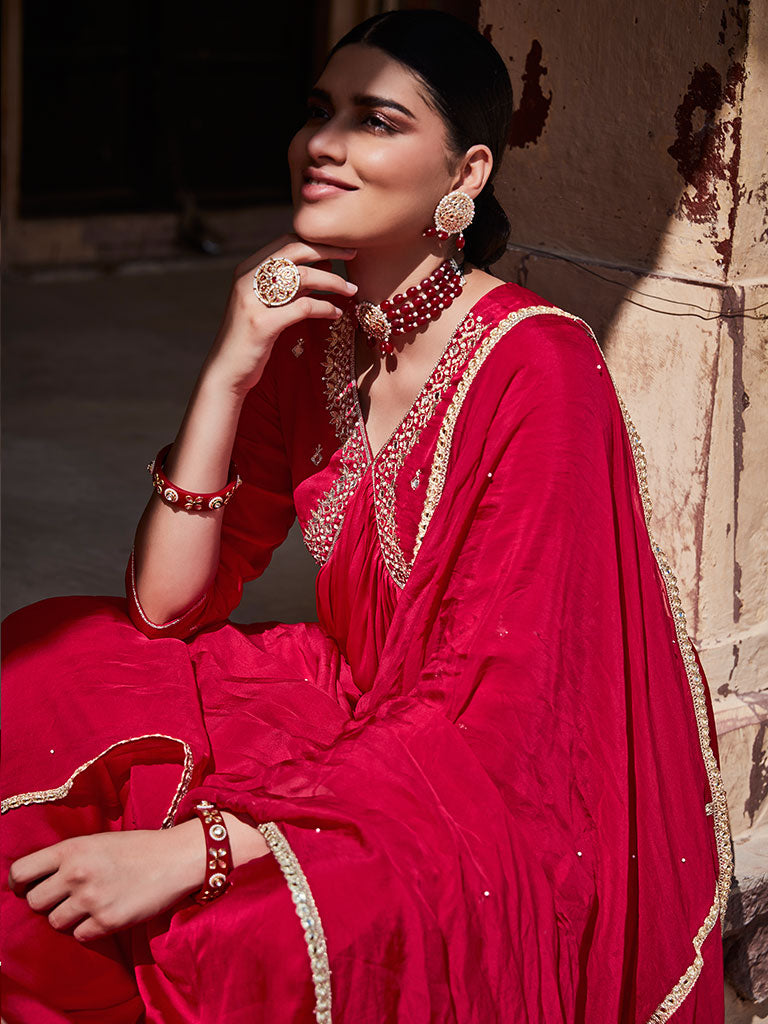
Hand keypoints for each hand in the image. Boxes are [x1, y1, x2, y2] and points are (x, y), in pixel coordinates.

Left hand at [7, 825, 205, 941]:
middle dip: (47, 902)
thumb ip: (68, 857)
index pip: (21, 871)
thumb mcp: (98, 840)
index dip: (19, 883)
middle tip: (66, 897)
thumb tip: (39, 879)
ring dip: (68, 917)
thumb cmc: (139, 847)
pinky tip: (106, 913)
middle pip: (34, 902)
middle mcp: (77, 874)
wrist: (177, 858)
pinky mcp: (107, 922)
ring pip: (55, 922)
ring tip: (89, 904)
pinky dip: (89, 929)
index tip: (26, 887)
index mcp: (72, 849)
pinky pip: (80, 935)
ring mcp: (91, 899)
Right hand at [203, 232, 357, 396]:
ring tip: (351, 289)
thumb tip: (325, 262)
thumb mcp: (270, 304)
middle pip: (295, 251)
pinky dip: (324, 307)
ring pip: (302, 277)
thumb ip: (292, 285)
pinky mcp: (262, 324)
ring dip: (333, 280)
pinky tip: (336, 313)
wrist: (227, 371)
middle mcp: (247, 279)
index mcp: (248, 269)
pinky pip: (303, 307)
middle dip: (329, 249)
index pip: (287, 242)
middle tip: (353, 253)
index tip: (342, 245)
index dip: (316, 241)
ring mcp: (253, 301)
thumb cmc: (252, 338)